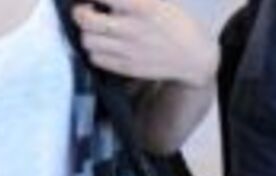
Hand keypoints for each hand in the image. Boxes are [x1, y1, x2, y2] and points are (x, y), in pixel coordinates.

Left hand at [73, 0, 219, 87]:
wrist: (195, 56)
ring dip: (88, 33)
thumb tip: (106, 1)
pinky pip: (96, 59)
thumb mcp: (158, 1)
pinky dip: (96, 50)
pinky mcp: (128, 68)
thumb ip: (128, 0)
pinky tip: (106, 44)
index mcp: (141, 6)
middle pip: (85, 21)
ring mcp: (129, 51)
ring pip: (87, 41)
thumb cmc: (176, 24)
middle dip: (80, 13)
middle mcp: (132, 29)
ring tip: (98, 29)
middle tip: (87, 10)